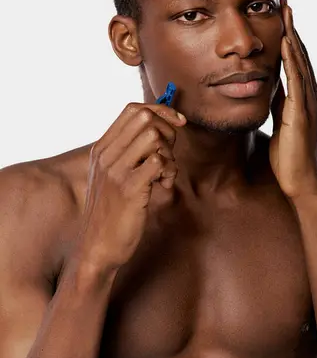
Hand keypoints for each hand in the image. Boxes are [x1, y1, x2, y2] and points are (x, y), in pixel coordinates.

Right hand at [73, 102, 185, 272]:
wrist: (97, 247)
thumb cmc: (110, 212)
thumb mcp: (111, 176)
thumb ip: (127, 153)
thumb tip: (156, 130)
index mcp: (101, 149)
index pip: (133, 109)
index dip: (161, 111)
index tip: (177, 123)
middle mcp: (106, 156)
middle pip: (145, 117)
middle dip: (168, 132)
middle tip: (168, 156)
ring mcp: (116, 172)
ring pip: (153, 136)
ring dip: (169, 154)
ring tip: (164, 174)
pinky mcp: (130, 190)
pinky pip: (159, 162)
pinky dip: (170, 172)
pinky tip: (163, 187)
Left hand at [269, 0, 316, 201]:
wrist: (301, 184)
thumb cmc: (289, 159)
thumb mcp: (281, 124)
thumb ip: (279, 104)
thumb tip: (268, 87)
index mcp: (305, 100)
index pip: (297, 63)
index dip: (290, 40)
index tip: (282, 18)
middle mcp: (312, 97)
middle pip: (301, 56)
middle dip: (293, 30)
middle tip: (285, 4)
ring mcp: (310, 104)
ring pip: (301, 64)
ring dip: (292, 37)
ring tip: (286, 14)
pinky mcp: (302, 114)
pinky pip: (297, 82)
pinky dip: (292, 62)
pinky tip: (285, 45)